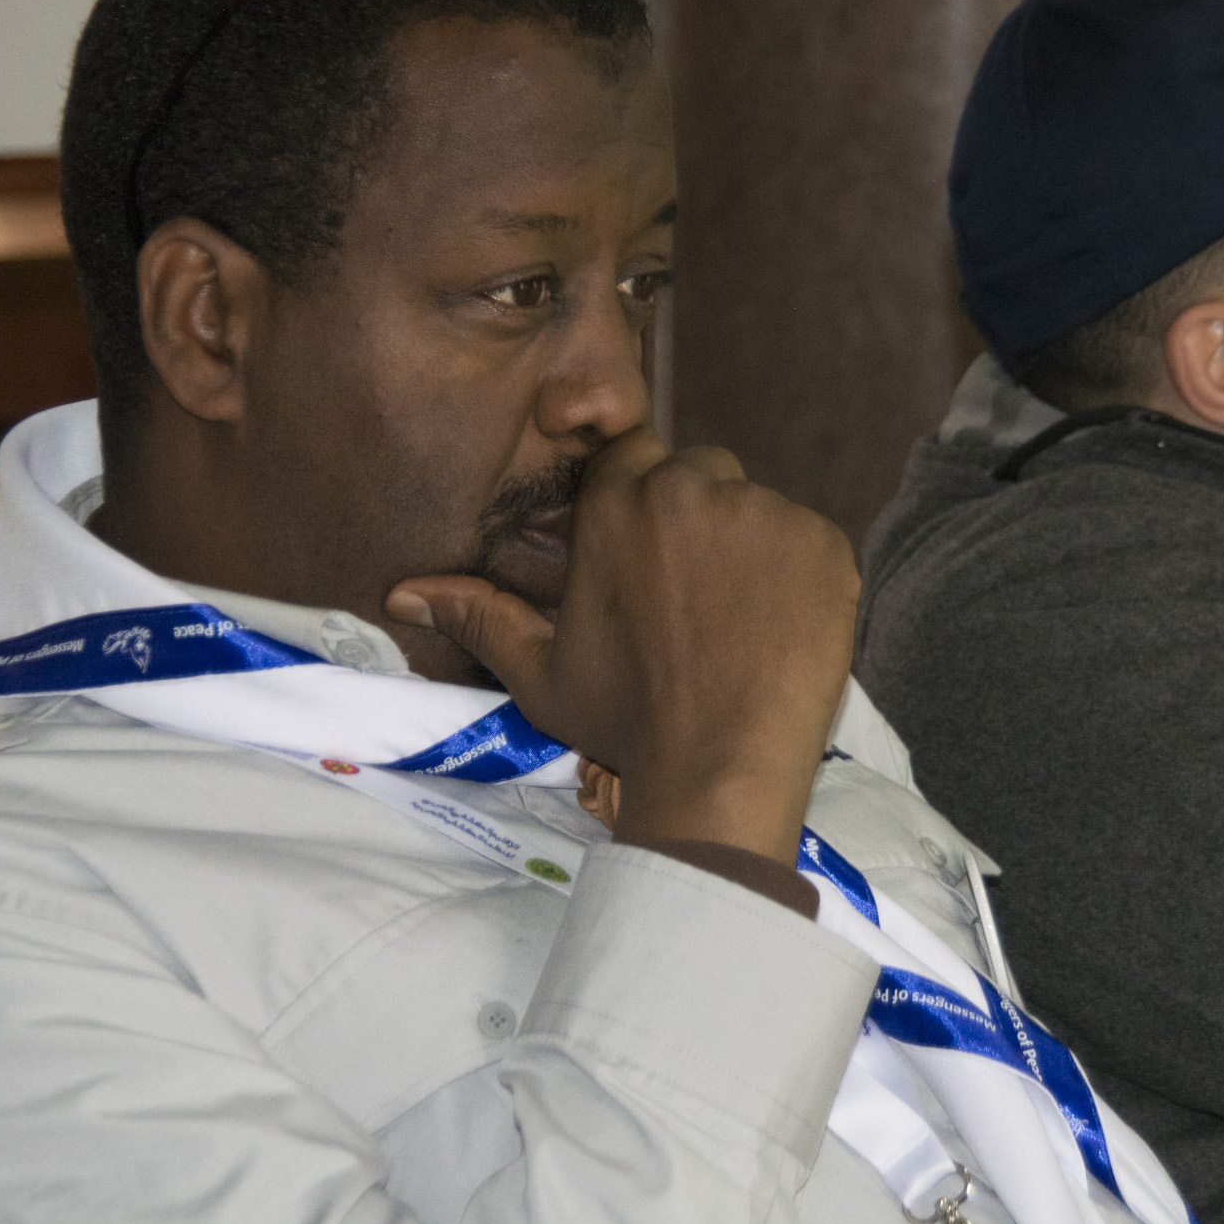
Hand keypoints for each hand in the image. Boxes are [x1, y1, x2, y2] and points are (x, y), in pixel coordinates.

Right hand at [387, 427, 857, 863]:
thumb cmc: (626, 724)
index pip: (633, 455)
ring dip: (751, 548)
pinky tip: (783, 631)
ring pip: (756, 507)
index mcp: (615, 506)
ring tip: (742, 623)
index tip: (654, 552)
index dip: (645, 499)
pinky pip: (810, 540)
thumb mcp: (542, 672)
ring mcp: (762, 512)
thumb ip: (480, 616)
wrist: (719, 768)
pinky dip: (802, 576)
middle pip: (700, 473)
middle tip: (700, 599)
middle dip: (698, 520)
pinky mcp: (822, 541)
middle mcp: (687, 490)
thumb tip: (402, 594)